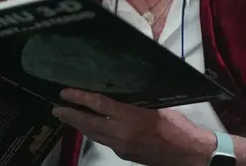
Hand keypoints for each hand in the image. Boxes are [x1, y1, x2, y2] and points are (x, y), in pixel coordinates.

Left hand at [52, 89, 215, 165]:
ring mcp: (122, 146)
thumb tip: (119, 90)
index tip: (65, 92)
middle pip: (89, 123)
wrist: (188, 154)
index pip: (99, 105)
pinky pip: (103, 141)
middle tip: (56, 108)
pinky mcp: (124, 154)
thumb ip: (135, 101)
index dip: (80, 98)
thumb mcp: (156, 106)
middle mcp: (123, 133)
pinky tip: (89, 127)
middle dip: (71, 115)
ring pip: (94, 134)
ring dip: (78, 124)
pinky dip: (92, 132)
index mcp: (132, 117)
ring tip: (66, 116)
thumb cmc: (178, 126)